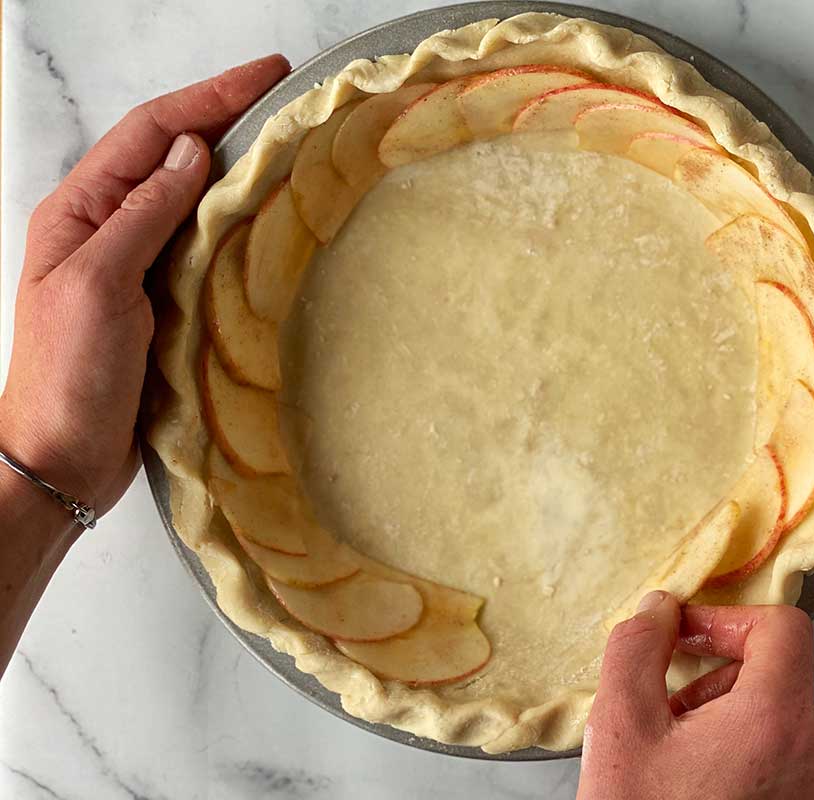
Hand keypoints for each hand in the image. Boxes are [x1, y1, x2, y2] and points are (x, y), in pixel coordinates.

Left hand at [0, 55, 288, 522]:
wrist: (63, 457)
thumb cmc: (69, 376)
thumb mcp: (100, 285)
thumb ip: (144, 215)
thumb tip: (192, 152)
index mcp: (80, 212)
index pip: (150, 132)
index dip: (209, 97)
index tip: (268, 74)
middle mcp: (107, 228)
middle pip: (171, 153)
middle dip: (226, 117)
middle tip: (287, 100)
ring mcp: (135, 263)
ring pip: (190, 196)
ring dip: (235, 166)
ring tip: (286, 147)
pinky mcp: (161, 299)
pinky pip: (202, 243)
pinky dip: (236, 220)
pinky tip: (266, 218)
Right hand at [578, 594, 813, 799]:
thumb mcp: (620, 726)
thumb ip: (638, 647)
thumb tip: (660, 609)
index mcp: (778, 720)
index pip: (783, 627)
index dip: (728, 619)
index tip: (689, 637)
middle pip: (776, 676)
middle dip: (715, 681)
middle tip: (667, 712)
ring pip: (779, 719)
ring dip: (727, 721)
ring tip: (678, 758)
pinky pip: (788, 762)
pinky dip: (747, 757)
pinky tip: (702, 784)